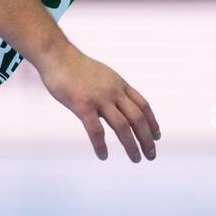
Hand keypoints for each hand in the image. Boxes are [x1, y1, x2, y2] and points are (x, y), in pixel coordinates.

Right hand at [36, 47, 160, 161]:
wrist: (57, 55)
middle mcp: (114, 92)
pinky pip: (95, 129)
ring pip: (122, 126)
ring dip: (131, 145)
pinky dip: (101, 145)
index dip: (152, 122)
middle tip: (151, 155)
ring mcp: (99, 98)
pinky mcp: (82, 104)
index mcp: (119, 85)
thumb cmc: (77, 67)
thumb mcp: (103, 76)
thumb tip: (117, 106)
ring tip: (136, 159)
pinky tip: (103, 155)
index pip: (143, 105)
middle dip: (147, 138)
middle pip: (137, 118)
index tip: (157, 136)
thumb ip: (112, 90)